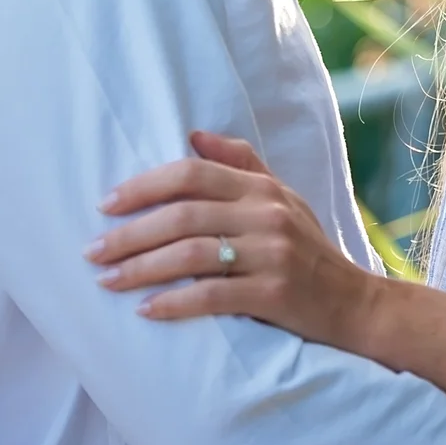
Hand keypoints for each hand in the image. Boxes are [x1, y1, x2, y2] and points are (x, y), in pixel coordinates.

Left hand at [88, 131, 383, 347]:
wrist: (354, 305)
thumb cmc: (308, 250)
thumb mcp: (283, 199)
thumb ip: (241, 164)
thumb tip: (193, 134)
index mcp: (262, 189)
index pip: (193, 173)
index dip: (144, 185)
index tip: (105, 205)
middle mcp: (267, 214)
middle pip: (183, 214)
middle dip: (130, 233)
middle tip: (91, 252)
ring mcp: (272, 254)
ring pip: (191, 254)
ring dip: (141, 268)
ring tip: (107, 282)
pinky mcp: (275, 294)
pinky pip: (212, 296)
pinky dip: (174, 303)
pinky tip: (146, 310)